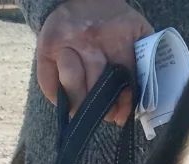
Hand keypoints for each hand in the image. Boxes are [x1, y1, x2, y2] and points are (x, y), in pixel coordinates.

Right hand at [35, 0, 152, 124]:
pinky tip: (66, 101)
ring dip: (78, 104)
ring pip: (70, 83)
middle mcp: (89, 39)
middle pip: (95, 84)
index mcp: (117, 36)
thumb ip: (142, 60)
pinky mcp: (46, 49)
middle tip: (104, 115)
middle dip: (101, 108)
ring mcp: (65, 43)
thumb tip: (141, 102)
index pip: (123, 77)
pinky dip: (57, 97)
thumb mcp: (134, 31)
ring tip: (83, 111)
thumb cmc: (111, 22)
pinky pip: (47, 82)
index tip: (121, 115)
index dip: (123, 102)